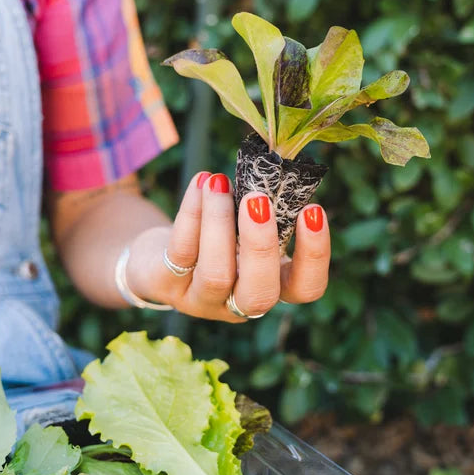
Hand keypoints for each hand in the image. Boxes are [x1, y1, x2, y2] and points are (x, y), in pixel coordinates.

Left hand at [125, 171, 330, 321]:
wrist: (159, 257)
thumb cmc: (217, 235)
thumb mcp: (244, 229)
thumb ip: (263, 214)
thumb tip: (272, 171)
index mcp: (271, 286)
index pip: (305, 288)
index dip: (314, 256)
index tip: (313, 210)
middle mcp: (238, 302)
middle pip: (259, 294)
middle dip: (261, 246)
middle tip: (258, 199)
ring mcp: (201, 299)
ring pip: (215, 274)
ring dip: (219, 222)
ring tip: (220, 182)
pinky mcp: (166, 284)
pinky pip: (181, 251)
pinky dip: (191, 213)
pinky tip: (201, 182)